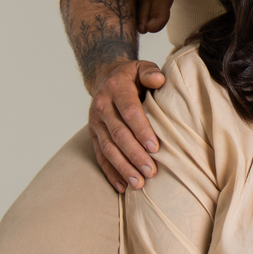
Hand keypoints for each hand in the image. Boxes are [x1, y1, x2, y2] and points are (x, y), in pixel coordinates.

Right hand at [86, 58, 165, 193]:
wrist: (105, 77)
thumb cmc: (131, 76)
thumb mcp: (141, 66)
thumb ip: (150, 72)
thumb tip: (159, 80)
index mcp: (116, 89)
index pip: (129, 112)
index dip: (142, 130)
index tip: (155, 148)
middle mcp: (102, 106)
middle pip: (118, 134)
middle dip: (134, 155)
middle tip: (151, 171)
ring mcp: (95, 123)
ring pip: (108, 149)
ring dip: (123, 168)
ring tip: (138, 183)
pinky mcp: (93, 135)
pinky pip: (100, 156)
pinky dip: (111, 172)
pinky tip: (122, 186)